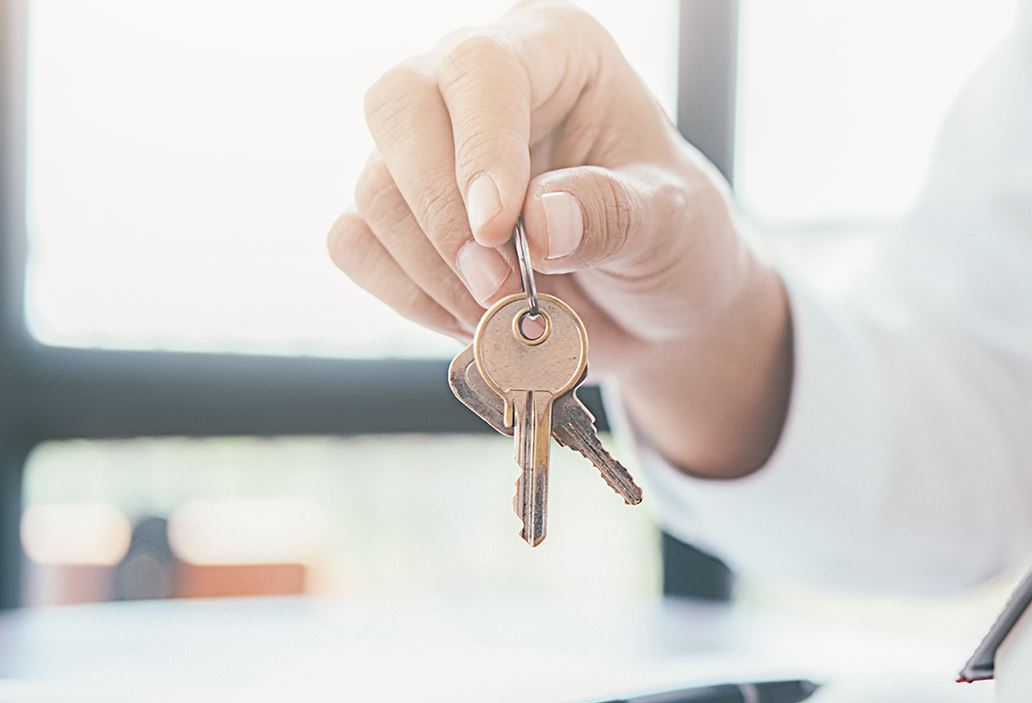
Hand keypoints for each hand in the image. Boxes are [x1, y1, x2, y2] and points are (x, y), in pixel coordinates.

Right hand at [327, 1, 791, 478]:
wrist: (656, 309)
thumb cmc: (675, 242)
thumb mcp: (673, 226)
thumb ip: (614, 216)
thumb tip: (538, 224)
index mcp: (557, 52)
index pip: (484, 67)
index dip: (479, 146)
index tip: (497, 230)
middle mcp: (476, 83)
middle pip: (398, 107)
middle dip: (440, 213)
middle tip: (499, 291)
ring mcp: (428, 147)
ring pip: (373, 187)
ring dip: (432, 271)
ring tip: (507, 317)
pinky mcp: (400, 213)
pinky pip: (356, 243)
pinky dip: (407, 294)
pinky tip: (473, 320)